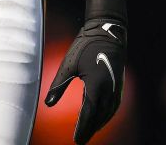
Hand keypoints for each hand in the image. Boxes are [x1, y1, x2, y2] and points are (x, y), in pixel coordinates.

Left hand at [44, 19, 125, 143]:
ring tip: (89, 132)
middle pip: (99, 117)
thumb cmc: (86, 46)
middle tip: (80, 141)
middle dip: (90, 130)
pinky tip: (100, 116)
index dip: (82, 128)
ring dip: (99, 124)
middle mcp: (109, 89)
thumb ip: (58, 86)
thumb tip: (47, 104)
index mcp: (96, 86)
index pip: (88, 114)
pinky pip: (113, 105)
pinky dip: (107, 115)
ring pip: (108, 112)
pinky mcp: (118, 83)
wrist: (108, 31)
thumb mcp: (68, 65)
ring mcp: (116, 87)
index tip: (76, 140)